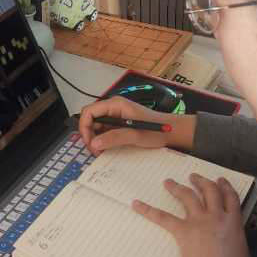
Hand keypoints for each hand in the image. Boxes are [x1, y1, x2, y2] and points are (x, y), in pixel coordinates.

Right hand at [79, 97, 195, 156]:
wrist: (171, 131)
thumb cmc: (156, 130)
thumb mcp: (135, 135)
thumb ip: (114, 137)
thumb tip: (95, 143)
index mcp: (115, 104)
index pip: (89, 111)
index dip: (84, 127)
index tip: (90, 143)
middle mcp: (113, 107)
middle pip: (90, 118)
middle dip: (89, 134)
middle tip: (95, 150)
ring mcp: (116, 115)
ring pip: (95, 125)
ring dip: (95, 138)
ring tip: (101, 151)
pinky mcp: (119, 123)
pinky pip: (104, 129)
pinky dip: (102, 139)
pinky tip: (107, 147)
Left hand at [133, 173, 250, 256]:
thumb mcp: (243, 255)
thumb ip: (237, 244)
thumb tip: (232, 246)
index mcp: (233, 222)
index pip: (230, 198)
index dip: (225, 187)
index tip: (220, 181)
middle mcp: (216, 216)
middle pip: (210, 191)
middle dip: (202, 181)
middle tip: (194, 177)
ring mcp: (198, 221)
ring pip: (188, 197)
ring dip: (178, 187)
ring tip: (169, 182)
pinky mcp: (182, 231)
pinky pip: (163, 217)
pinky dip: (148, 210)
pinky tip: (136, 204)